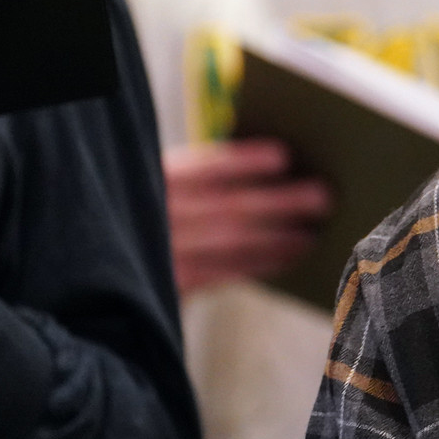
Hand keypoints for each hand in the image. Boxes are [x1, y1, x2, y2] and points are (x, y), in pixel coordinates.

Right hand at [164, 139, 329, 293]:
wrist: (116, 261)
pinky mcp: (171, 282)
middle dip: (279, 202)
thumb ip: (208, 175)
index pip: (204, 167)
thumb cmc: (162, 206)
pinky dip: (261, 263)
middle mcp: (156, 214)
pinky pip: (224, 273)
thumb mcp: (169, 182)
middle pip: (228, 206)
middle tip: (323, 196)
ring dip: (276, 238)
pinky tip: (290, 256)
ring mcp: (162, 251)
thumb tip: (280, 164)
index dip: (243, 161)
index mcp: (157, 178)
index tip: (283, 155)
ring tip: (312, 233)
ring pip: (230, 243)